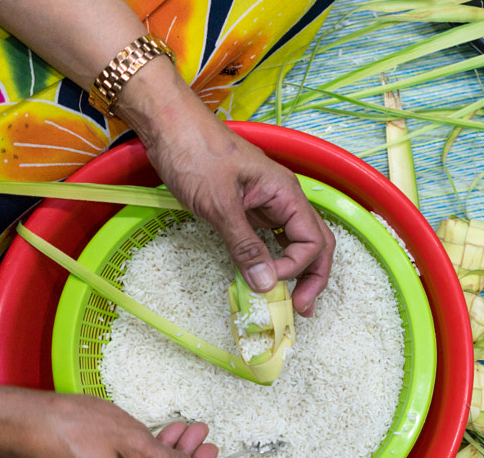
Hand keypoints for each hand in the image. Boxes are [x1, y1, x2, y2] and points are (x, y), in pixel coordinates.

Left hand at [114, 60, 335, 315]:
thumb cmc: (195, 153)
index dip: (295, 267)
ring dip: (297, 271)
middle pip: (316, 242)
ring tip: (291, 300)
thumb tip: (266, 285)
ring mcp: (267, 203)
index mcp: (287, 193)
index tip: (268, 281)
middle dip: (313, 276)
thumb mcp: (219, 204)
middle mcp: (284, 199)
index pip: (312, 240)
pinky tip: (264, 275)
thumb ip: (245, 245)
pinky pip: (270, 238)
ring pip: (295, 242)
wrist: (167, 124)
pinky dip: (272, 259)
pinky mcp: (248, 208)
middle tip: (302, 308)